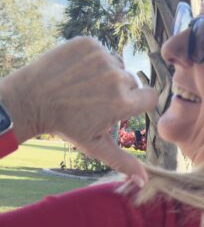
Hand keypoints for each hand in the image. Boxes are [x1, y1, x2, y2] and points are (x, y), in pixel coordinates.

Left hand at [1, 38, 156, 182]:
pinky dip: (91, 59)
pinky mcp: (88, 44)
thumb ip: (123, 162)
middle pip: (131, 81)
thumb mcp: (95, 145)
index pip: (150, 96)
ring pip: (116, 65)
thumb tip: (144, 182)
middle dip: (117, 90)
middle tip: (93, 99)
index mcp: (123, 103)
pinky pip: (101, 50)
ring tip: (83, 86)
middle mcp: (116, 78)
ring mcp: (102, 58)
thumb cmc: (65, 125)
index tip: (120, 105)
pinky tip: (76, 72)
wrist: (30, 100)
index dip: (138, 102)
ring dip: (105, 73)